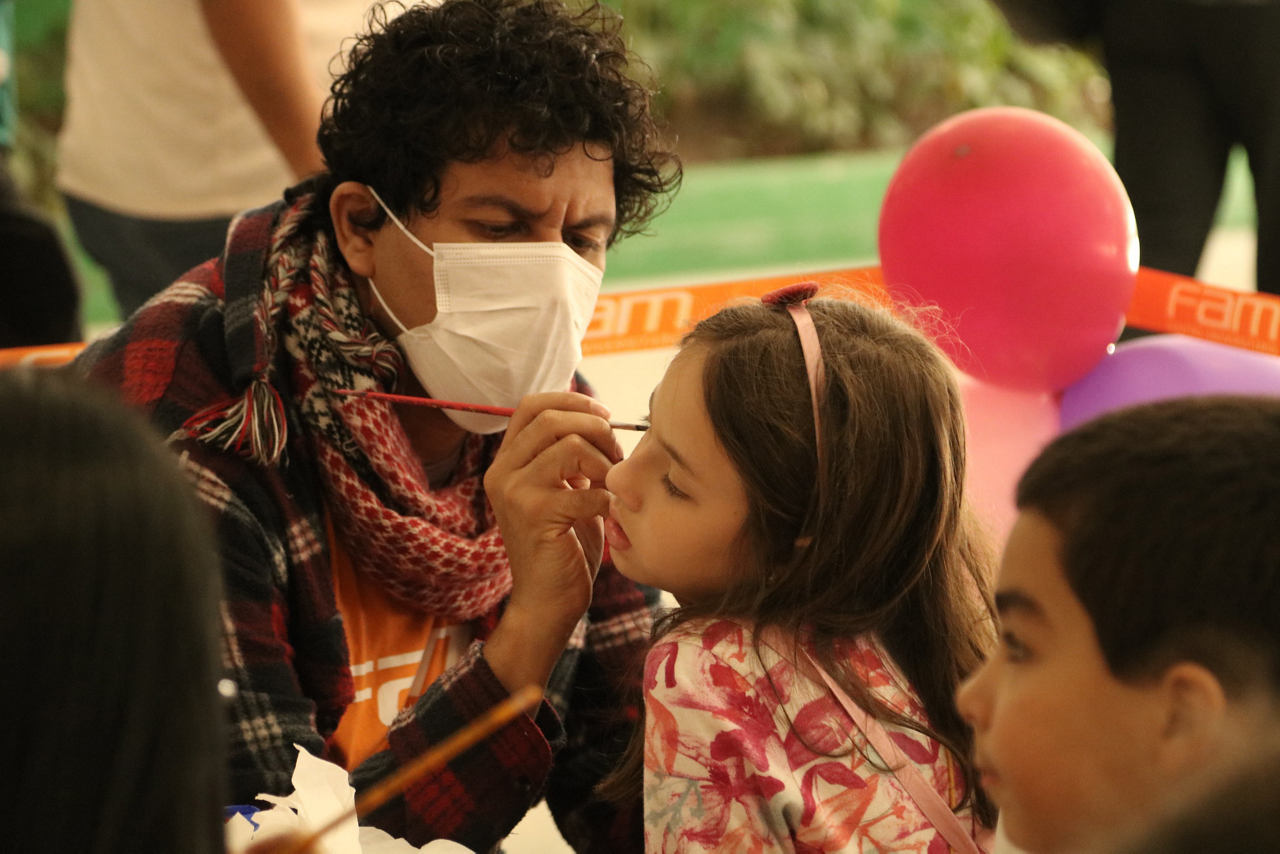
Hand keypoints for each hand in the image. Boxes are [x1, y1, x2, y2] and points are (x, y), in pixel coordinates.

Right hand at [482, 392, 622, 690]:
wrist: (546, 605)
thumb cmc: (563, 548)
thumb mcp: (563, 491)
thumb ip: (570, 458)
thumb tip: (599, 420)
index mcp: (506, 462)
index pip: (531, 405)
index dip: (572, 401)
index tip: (604, 416)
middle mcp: (502, 472)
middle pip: (553, 420)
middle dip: (597, 430)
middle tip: (617, 457)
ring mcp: (514, 493)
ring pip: (570, 445)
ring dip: (605, 463)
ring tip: (614, 487)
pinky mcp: (535, 516)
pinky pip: (585, 488)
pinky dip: (609, 499)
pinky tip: (613, 514)